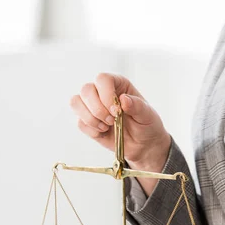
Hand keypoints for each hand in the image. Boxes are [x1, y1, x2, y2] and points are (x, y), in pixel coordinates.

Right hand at [70, 73, 170, 194]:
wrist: (142, 145)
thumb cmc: (146, 125)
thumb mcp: (148, 115)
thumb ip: (137, 106)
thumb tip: (123, 100)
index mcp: (118, 84)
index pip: (103, 79)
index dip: (106, 94)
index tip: (116, 111)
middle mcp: (102, 92)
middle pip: (86, 90)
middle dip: (97, 109)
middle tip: (112, 121)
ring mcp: (92, 106)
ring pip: (76, 103)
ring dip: (90, 118)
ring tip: (107, 127)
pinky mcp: (87, 121)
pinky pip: (80, 123)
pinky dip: (91, 130)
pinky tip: (104, 132)